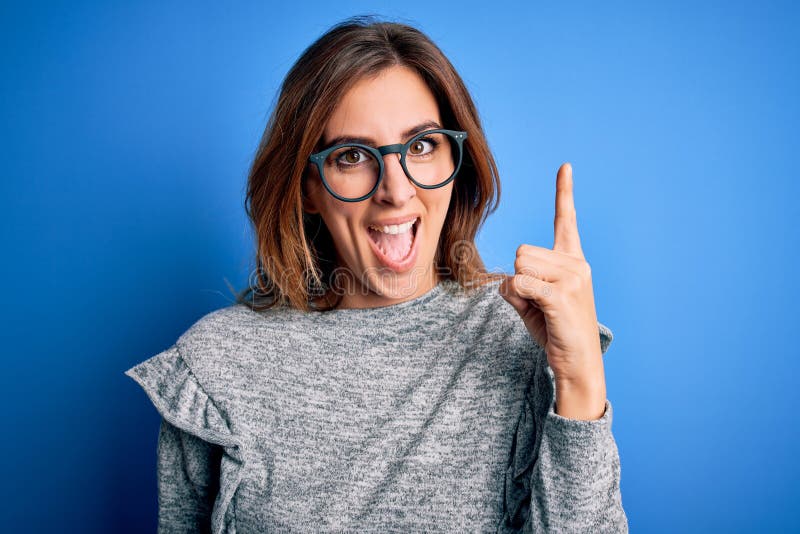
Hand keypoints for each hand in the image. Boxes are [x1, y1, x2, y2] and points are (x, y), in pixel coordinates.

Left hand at [499, 163, 605, 416]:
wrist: (577, 364)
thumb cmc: (555, 330)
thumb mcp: (536, 300)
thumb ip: (523, 280)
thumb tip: (507, 278)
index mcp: (573, 260)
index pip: (566, 220)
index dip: (564, 192)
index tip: (565, 166)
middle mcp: (576, 264)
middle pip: (521, 251)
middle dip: (517, 277)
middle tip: (536, 303)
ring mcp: (572, 279)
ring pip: (518, 267)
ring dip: (516, 291)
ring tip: (538, 310)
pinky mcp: (561, 297)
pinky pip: (519, 284)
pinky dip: (517, 300)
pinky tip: (537, 314)